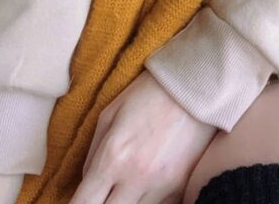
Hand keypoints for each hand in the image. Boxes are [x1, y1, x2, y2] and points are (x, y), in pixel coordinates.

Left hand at [69, 70, 217, 203]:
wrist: (197, 86)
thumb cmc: (150, 93)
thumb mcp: (111, 113)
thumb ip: (93, 153)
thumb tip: (86, 183)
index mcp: (113, 157)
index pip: (83, 203)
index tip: (80, 200)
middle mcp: (136, 178)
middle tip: (104, 191)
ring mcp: (161, 186)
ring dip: (126, 200)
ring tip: (128, 180)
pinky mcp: (180, 188)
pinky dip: (148, 198)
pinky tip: (149, 179)